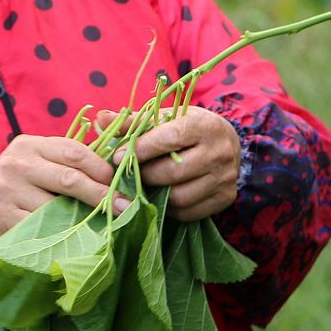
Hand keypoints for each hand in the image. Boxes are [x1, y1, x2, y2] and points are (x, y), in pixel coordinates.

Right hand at [0, 135, 120, 247]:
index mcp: (29, 145)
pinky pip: (40, 228)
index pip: (74, 151)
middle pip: (70, 178)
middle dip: (101, 194)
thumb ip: (64, 162)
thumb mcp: (33, 162)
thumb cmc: (15, 184)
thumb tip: (113, 173)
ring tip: (101, 225)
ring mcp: (7, 191)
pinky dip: (61, 235)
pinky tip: (74, 239)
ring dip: (82, 219)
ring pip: (57, 207)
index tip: (120, 183)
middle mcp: (17, 164)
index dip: (101, 168)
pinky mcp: (1, 218)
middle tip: (125, 208)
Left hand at [100, 107, 240, 220]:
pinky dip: (170, 208)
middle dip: (145, 175)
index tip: (118, 156)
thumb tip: (100, 118)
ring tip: (145, 186)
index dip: (140, 149)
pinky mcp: (225, 198)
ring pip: (180, 196)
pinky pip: (190, 212)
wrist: (229, 143)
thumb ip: (135, 120)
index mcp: (204, 125)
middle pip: (173, 171)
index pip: (168, 139)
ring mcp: (224, 178)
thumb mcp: (167, 117)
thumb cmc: (190, 127)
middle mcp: (219, 151)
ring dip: (156, 194)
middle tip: (131, 174)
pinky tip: (161, 196)